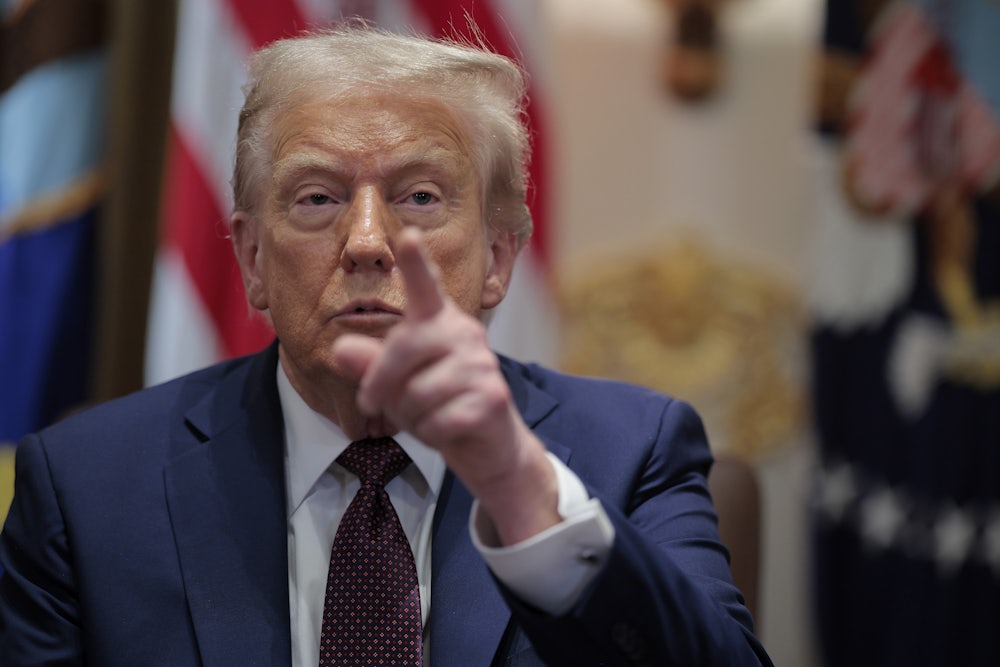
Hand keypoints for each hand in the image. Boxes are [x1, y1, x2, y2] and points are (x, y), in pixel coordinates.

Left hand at [332, 229, 558, 544]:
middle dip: (380, 384)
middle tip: (376, 405)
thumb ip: (369, 364)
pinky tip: (446, 429)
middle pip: (402, 348)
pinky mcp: (491, 397)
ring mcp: (482, 364)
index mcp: (438, 321)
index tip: (409, 236)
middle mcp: (463, 333)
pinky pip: (437, 420)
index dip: (415, 263)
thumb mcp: (396, 383)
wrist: (487, 444)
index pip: (424, 287)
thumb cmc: (437, 403)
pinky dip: (430, 434)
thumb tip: (340, 349)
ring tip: (428, 415)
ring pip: (417, 392)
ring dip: (410, 416)